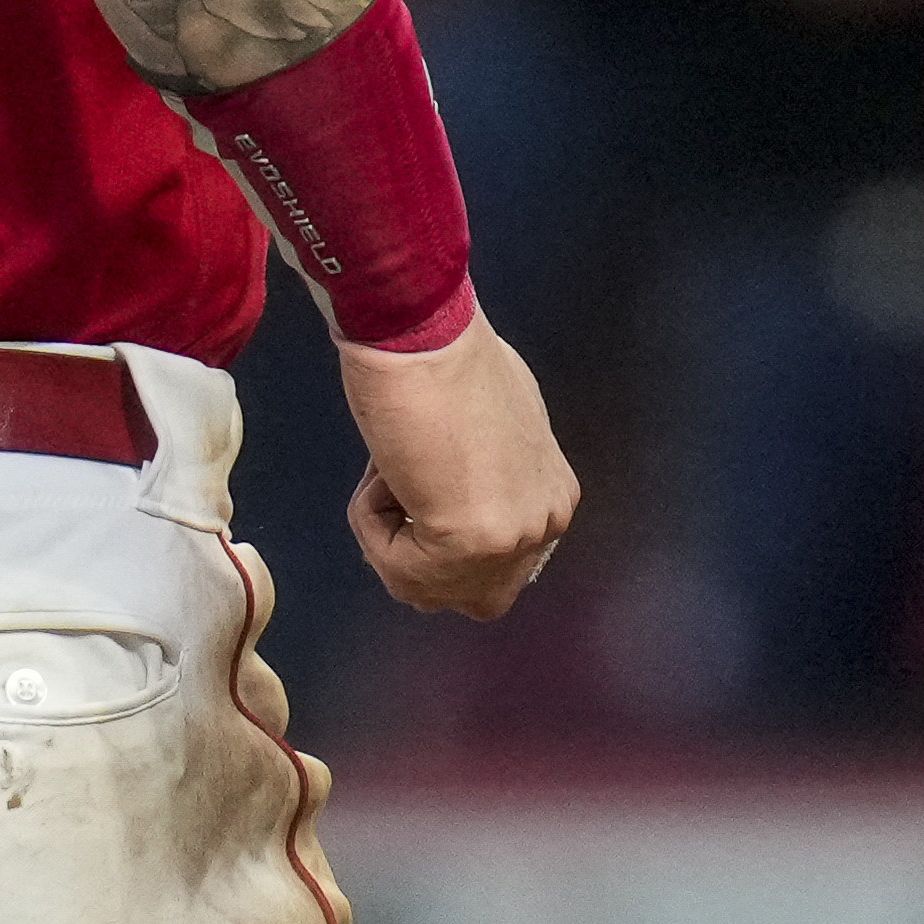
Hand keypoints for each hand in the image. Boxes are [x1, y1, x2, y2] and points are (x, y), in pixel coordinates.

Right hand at [338, 305, 574, 620]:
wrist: (420, 329)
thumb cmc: (438, 359)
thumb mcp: (487, 429)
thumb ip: (485, 477)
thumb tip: (452, 499)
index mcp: (553, 497)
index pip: (487, 562)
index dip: (429, 526)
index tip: (413, 469)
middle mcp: (545, 524)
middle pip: (465, 594)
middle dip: (417, 555)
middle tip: (399, 487)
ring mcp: (512, 538)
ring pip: (424, 588)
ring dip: (389, 536)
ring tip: (393, 470)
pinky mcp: (468, 543)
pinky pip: (396, 568)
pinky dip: (370, 524)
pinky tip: (387, 470)